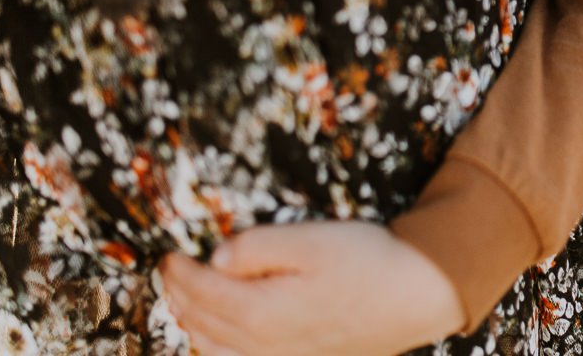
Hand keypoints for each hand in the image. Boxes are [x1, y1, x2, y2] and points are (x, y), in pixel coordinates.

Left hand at [159, 220, 464, 355]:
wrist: (415, 297)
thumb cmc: (368, 262)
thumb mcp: (310, 238)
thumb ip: (256, 245)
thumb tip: (216, 256)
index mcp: (261, 311)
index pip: (201, 291)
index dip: (178, 270)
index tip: (167, 253)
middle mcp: (263, 345)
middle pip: (201, 321)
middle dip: (178, 294)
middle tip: (169, 270)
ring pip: (213, 349)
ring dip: (191, 322)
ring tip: (184, 297)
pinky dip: (215, 346)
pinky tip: (217, 332)